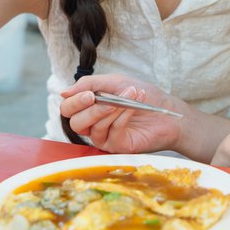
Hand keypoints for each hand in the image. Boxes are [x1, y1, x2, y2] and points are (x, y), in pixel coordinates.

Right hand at [60, 74, 186, 153]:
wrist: (166, 109)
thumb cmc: (140, 94)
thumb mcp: (114, 82)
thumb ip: (89, 84)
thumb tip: (63, 92)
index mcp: (88, 108)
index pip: (68, 109)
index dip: (74, 102)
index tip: (89, 94)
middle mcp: (93, 125)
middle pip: (75, 123)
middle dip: (89, 109)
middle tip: (100, 98)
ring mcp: (105, 138)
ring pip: (94, 128)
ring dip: (111, 108)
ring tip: (130, 94)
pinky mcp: (118, 147)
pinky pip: (112, 132)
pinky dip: (122, 116)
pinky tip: (133, 106)